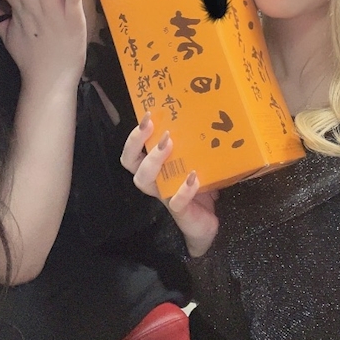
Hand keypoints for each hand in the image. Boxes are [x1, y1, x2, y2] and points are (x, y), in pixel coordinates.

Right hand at [120, 112, 218, 256]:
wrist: (206, 224)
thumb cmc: (198, 190)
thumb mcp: (195, 165)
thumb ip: (195, 148)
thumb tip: (208, 118)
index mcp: (155, 169)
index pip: (132, 152)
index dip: (135, 136)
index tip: (148, 115)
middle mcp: (155, 181)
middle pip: (131, 163)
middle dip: (138, 142)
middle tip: (153, 126)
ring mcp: (165, 196)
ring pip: (144, 180)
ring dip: (154, 160)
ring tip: (169, 144)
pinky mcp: (180, 211)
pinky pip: (175, 202)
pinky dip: (183, 189)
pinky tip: (193, 177)